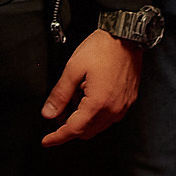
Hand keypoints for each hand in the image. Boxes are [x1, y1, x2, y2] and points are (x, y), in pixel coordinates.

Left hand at [41, 29, 141, 146]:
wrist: (126, 35)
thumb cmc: (103, 48)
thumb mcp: (73, 68)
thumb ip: (60, 94)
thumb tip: (49, 113)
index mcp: (98, 104)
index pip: (74, 130)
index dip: (57, 137)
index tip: (47, 140)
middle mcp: (113, 110)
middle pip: (87, 131)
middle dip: (70, 126)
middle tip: (58, 111)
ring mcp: (123, 106)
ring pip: (98, 125)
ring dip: (83, 119)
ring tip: (74, 96)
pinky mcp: (128, 100)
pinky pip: (109, 116)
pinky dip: (96, 112)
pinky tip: (88, 95)